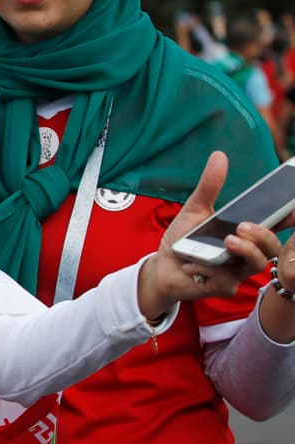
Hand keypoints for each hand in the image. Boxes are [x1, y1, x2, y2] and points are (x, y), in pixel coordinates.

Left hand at [138, 151, 286, 318]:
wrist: (162, 266)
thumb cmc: (184, 239)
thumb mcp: (195, 209)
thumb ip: (209, 186)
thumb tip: (219, 155)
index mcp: (246, 233)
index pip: (275, 224)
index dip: (288, 217)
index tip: (293, 208)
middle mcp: (248, 252)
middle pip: (272, 247)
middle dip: (264, 235)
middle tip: (244, 225)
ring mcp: (238, 272)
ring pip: (256, 264)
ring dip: (245, 252)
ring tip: (228, 240)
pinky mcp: (224, 288)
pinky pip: (226, 280)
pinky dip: (208, 269)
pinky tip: (191, 263)